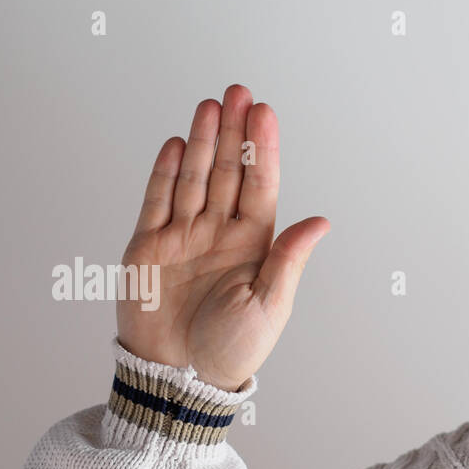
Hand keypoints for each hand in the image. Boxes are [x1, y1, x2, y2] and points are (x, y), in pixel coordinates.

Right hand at [115, 84, 328, 390]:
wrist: (179, 377)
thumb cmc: (231, 349)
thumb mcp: (269, 306)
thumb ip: (288, 260)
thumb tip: (320, 223)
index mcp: (254, 245)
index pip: (260, 186)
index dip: (261, 150)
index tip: (264, 114)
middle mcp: (220, 233)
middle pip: (227, 172)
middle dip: (233, 132)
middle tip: (238, 92)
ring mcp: (183, 236)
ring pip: (193, 178)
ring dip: (201, 142)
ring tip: (210, 106)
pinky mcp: (148, 247)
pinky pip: (157, 201)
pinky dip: (165, 172)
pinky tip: (175, 143)